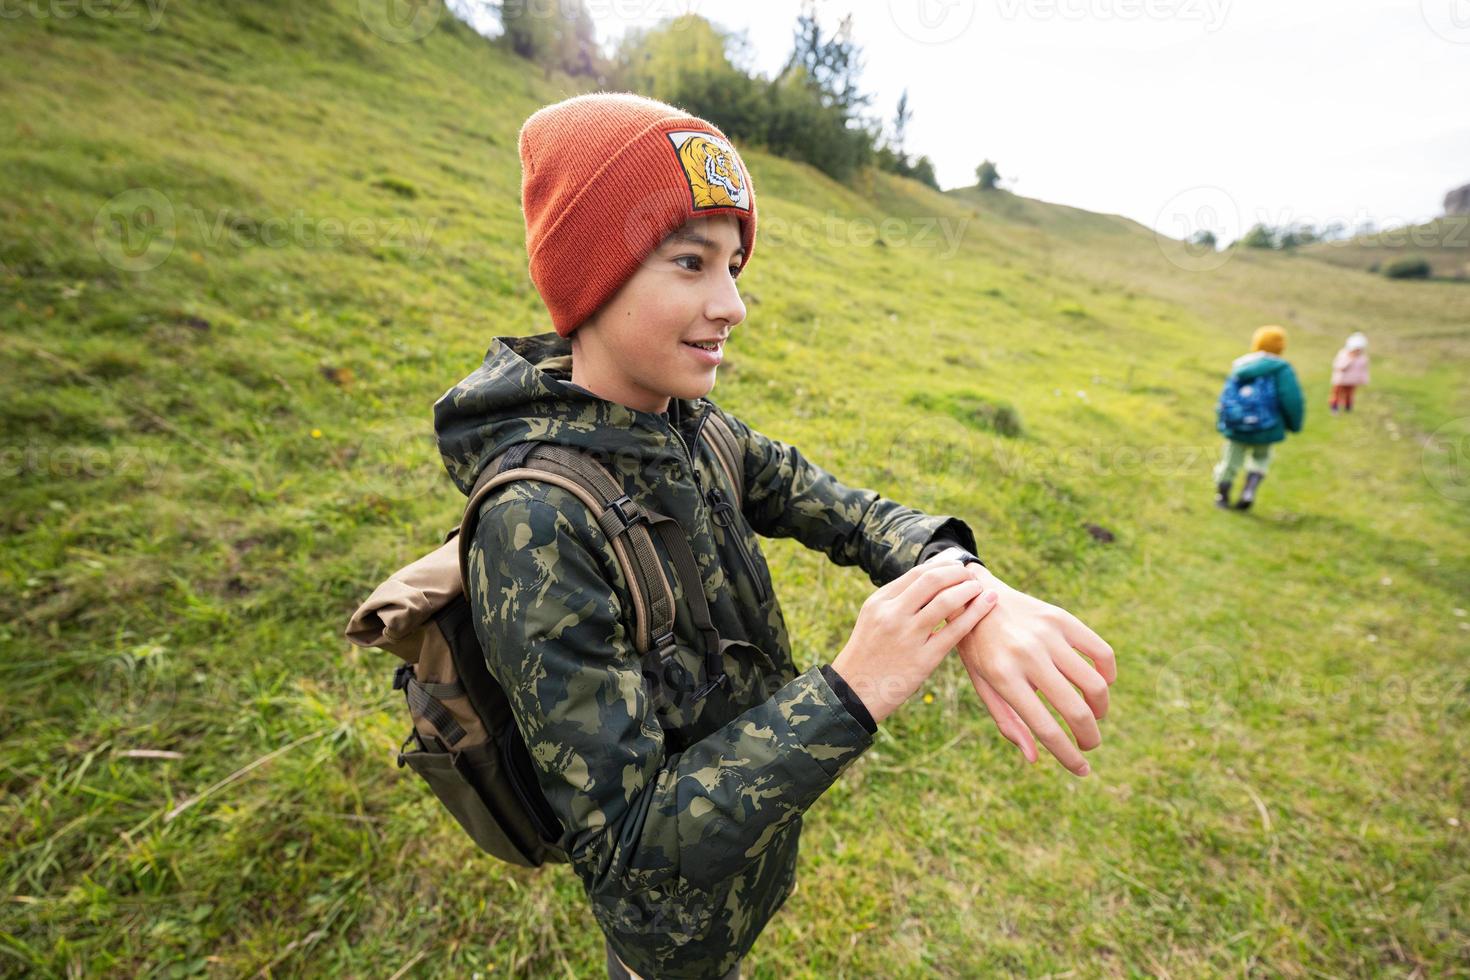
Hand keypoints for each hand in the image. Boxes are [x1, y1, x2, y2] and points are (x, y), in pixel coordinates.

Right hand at [830, 559, 999, 725]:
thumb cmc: (870, 653)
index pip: (917, 573)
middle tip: (971, 575)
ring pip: (946, 601)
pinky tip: (987, 604)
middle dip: (957, 572)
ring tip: (980, 588)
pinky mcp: (923, 659)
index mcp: (879, 602)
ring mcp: (907, 637)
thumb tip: (930, 576)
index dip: (943, 565)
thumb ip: (898, 599)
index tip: (957, 566)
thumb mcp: (874, 619)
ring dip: (969, 589)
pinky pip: (955, 631)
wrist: (855, 693)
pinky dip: (975, 613)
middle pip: (932, 579)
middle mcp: (892, 615)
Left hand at [948, 564, 1116, 775]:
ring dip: (1101, 710)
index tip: (1082, 770)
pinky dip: (1108, 674)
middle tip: (1089, 744)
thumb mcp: (982, 686)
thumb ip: (1008, 722)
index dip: (1068, 755)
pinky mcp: (1062, 618)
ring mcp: (1048, 634)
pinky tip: (1101, 684)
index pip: (1046, 728)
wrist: (973, 597)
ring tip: (1093, 716)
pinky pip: (1102, 652)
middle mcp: (1028, 655)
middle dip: (1090, 737)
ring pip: (1096, 684)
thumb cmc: (977, 650)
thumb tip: (1034, 758)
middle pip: (1077, 710)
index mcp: (1004, 677)